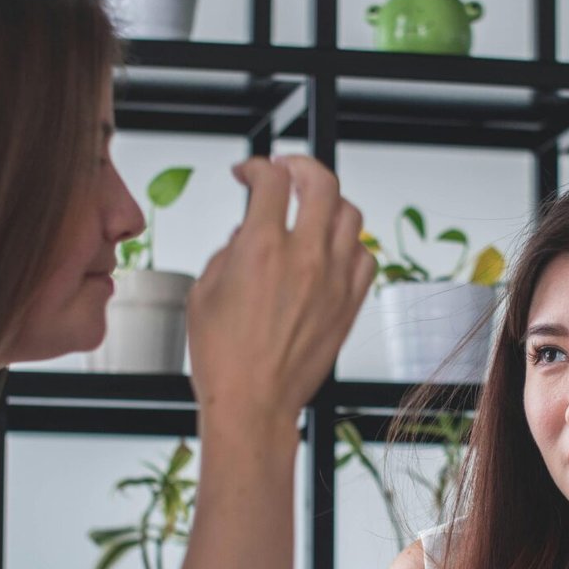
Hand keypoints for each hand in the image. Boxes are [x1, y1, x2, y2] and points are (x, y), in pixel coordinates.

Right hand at [186, 155, 373, 425]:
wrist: (254, 404)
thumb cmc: (223, 358)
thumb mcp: (203, 292)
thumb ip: (228, 252)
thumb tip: (246, 234)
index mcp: (261, 249)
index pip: (270, 181)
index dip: (257, 167)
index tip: (249, 172)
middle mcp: (304, 257)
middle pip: (321, 182)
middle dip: (301, 165)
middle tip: (287, 169)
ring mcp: (333, 279)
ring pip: (350, 214)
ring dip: (329, 201)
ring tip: (312, 205)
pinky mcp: (350, 303)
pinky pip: (365, 256)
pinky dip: (350, 244)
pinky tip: (333, 249)